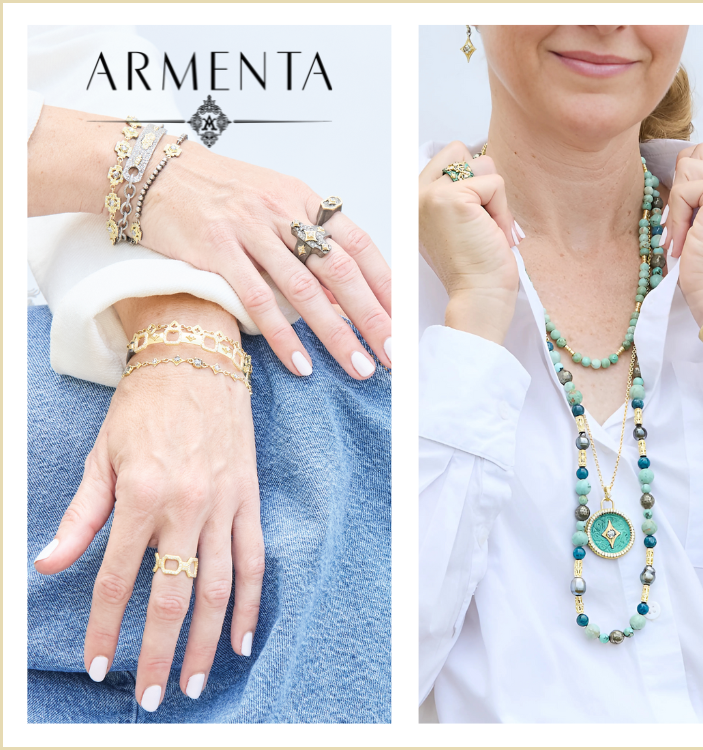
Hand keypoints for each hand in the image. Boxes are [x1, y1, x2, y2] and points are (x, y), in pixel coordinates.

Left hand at [32, 295, 262, 708]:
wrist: (197, 361)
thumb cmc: (142, 407)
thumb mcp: (100, 458)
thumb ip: (80, 517)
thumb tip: (47, 565)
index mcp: (141, 494)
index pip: (117, 579)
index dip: (105, 629)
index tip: (99, 666)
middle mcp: (187, 505)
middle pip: (175, 596)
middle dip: (163, 654)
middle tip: (155, 697)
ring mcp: (225, 505)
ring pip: (220, 588)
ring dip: (208, 642)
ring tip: (198, 683)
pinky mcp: (250, 500)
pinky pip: (255, 561)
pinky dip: (250, 605)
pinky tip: (241, 639)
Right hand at [139, 139, 391, 378]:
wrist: (155, 170)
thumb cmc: (218, 190)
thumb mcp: (274, 199)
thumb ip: (307, 236)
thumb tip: (343, 282)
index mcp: (304, 201)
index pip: (359, 245)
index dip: (386, 284)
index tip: (405, 319)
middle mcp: (284, 213)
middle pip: (341, 271)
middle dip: (373, 316)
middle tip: (393, 353)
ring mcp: (251, 231)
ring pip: (305, 290)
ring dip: (336, 334)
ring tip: (359, 366)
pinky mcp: (217, 251)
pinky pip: (257, 299)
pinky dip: (282, 335)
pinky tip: (300, 363)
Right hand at [418, 142, 519, 344]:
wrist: (480, 297)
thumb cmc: (477, 268)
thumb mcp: (461, 223)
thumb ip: (460, 191)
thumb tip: (482, 161)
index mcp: (416, 199)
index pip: (450, 154)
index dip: (472, 179)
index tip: (475, 217)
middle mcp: (416, 193)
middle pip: (463, 152)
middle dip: (484, 185)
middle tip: (482, 224)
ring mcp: (431, 194)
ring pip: (483, 165)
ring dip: (495, 199)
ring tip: (486, 230)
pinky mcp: (451, 198)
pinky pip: (495, 184)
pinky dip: (502, 211)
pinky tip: (492, 235)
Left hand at [662, 137, 702, 327]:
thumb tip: (680, 162)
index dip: (693, 179)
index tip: (694, 217)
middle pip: (702, 151)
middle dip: (685, 184)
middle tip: (690, 224)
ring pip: (689, 165)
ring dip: (679, 201)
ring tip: (689, 233)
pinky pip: (683, 188)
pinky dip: (676, 216)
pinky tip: (685, 241)